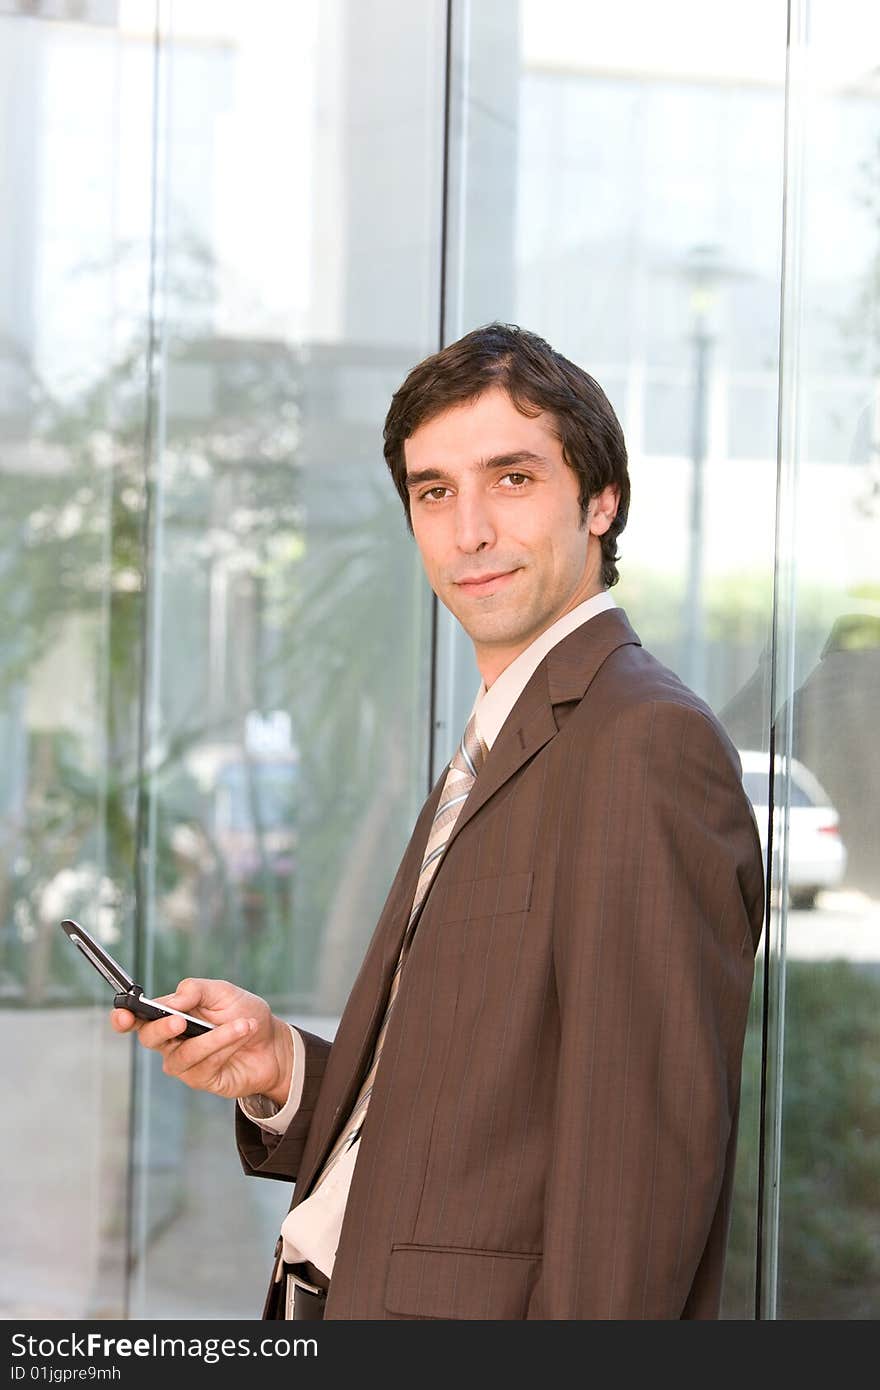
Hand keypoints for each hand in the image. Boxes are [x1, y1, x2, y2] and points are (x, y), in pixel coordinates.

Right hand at [110, 978, 293, 1106]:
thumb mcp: (223, 992)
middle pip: (149, 1039)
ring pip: (183, 1055)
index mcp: (170, 1015)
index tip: (122, 1014)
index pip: (137, 1018)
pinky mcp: (202, 1080)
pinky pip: (205, 1066)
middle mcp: (172, 1042)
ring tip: (241, 1024)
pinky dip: (226, 1046)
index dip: (124, 1018)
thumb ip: (195, 991)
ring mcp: (185, 1064)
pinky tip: (243, 1034)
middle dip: (162, 1029)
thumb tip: (173, 999)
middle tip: (180, 1022)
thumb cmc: (244, 1014)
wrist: (273, 1043)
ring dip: (213, 1038)